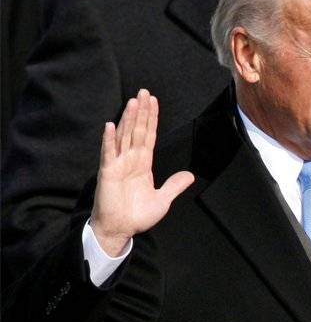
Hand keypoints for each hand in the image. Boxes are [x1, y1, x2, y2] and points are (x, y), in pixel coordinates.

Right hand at [90, 89, 193, 255]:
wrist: (121, 229)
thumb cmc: (138, 215)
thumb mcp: (163, 199)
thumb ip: (174, 185)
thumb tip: (190, 175)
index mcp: (143, 164)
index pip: (149, 136)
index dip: (152, 119)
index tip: (153, 102)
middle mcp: (130, 160)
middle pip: (138, 131)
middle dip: (141, 112)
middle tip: (144, 92)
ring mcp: (118, 164)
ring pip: (125, 136)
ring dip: (128, 119)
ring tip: (133, 101)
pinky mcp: (108, 172)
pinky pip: (109, 153)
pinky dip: (109, 139)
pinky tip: (111, 125)